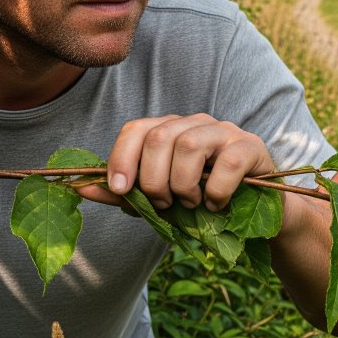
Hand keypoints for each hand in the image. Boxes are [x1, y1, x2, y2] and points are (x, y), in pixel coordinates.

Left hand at [77, 113, 274, 212]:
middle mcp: (195, 123)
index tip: (119, 190)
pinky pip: (228, 162)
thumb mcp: (160, 200)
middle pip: (159, 138)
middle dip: (153, 180)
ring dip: (183, 185)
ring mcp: (225, 132)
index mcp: (170, 131)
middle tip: (164, 205)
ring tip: (190, 204)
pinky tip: (215, 205)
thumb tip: (80, 188)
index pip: (136, 130)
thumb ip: (124, 193)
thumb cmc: (203, 203)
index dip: (121, 158)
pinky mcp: (251, 147)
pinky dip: (215, 190)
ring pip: (189, 146)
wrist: (258, 214)